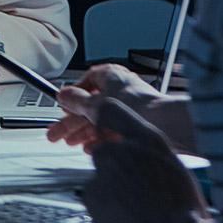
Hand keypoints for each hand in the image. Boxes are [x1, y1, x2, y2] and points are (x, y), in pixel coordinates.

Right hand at [47, 64, 193, 153]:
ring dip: (84, 131)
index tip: (63, 108)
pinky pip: (113, 129)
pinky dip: (101, 138)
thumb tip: (62, 95)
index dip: (72, 97)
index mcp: (110, 75)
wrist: (166, 124)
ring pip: (101, 118)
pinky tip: (92, 147)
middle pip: (90, 104)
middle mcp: (120, 88)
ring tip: (72, 142)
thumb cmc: (137, 107)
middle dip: (73, 120)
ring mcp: (129, 105)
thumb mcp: (96, 104)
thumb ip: (76, 100)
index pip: (85, 82)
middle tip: (57, 133)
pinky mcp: (136, 122)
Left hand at [82, 97, 211, 222]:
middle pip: (103, 149)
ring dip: (112, 189)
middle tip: (134, 189)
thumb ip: (150, 155)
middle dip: (114, 166)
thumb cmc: (186, 212)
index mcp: (149, 139)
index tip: (102, 127)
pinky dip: (105, 207)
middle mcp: (123, 150)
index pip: (110, 110)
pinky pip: (94, 197)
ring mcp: (104, 172)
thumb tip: (139, 155)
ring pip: (100, 176)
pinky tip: (126, 218)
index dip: (103, 119)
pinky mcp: (92, 195)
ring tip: (137, 209)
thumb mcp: (175, 168)